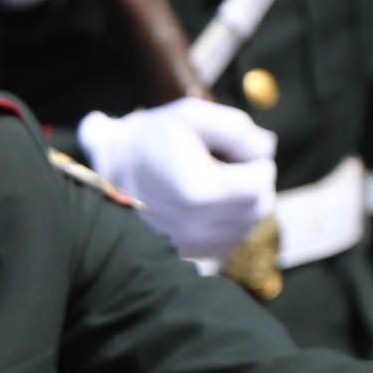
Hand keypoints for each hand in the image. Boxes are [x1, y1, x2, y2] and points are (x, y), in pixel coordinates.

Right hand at [77, 99, 276, 261]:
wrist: (104, 172)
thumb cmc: (150, 139)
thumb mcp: (190, 116)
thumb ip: (238, 129)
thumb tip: (268, 149)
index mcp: (200, 191)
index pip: (261, 182)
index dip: (258, 162)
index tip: (240, 152)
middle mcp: (197, 226)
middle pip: (259, 206)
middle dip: (254, 183)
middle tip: (230, 165)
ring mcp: (193, 245)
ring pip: (247, 226)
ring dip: (243, 203)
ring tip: (215, 181)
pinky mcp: (189, 255)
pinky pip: (230, 240)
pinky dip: (229, 221)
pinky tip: (207, 203)